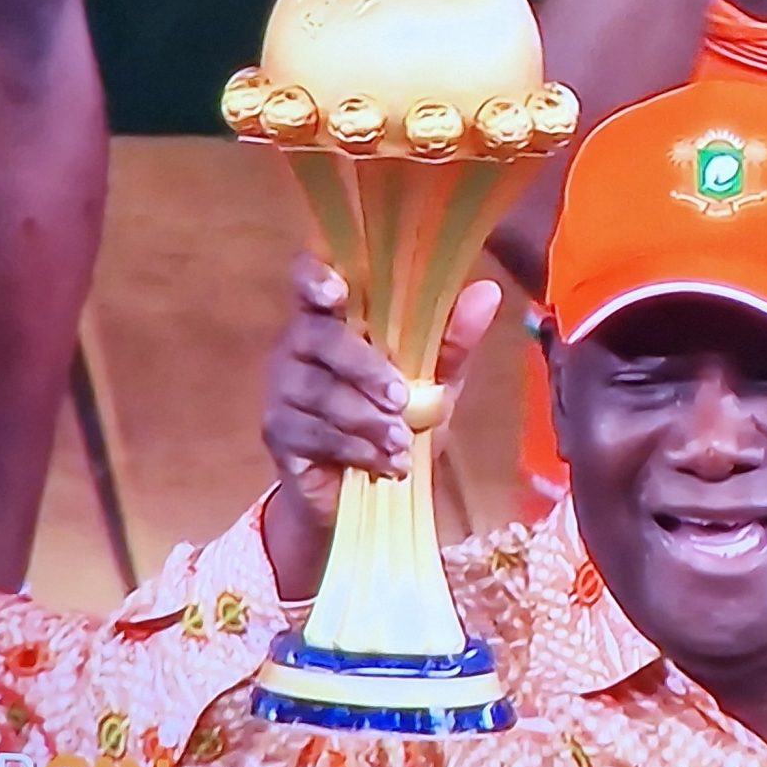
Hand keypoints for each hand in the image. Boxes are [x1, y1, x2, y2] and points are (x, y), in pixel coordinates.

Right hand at [262, 253, 501, 531]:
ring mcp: (282, 387)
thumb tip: (488, 290)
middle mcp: (298, 343)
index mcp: (334, 317)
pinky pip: (313, 434)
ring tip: (403, 441)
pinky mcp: (278, 431)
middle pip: (319, 338)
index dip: (315, 276)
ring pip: (318, 391)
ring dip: (366, 418)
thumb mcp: (434, 380)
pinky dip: (356, 449)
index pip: (309, 279)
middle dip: (365, 368)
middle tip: (403, 399)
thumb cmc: (397, 417)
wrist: (364, 489)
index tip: (337, 291)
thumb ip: (454, 339)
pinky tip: (387, 463)